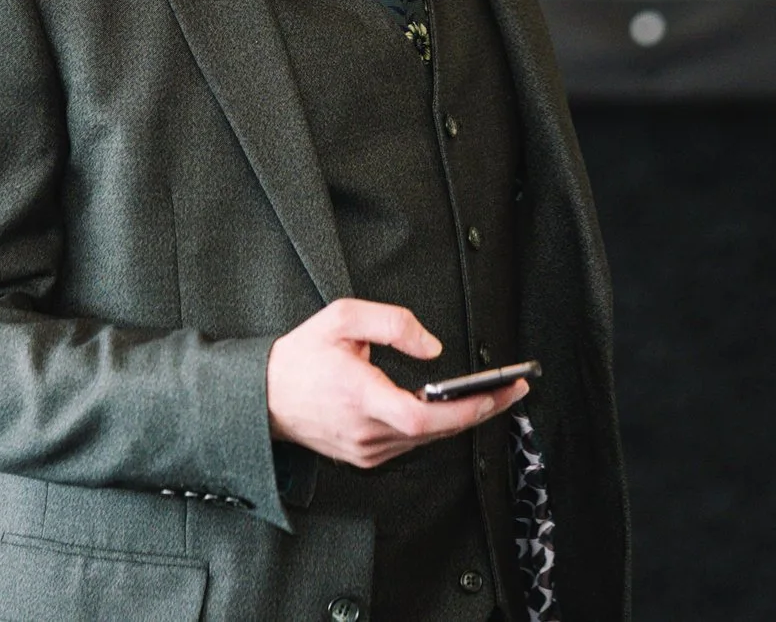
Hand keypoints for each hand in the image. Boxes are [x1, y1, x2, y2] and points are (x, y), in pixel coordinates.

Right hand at [265, 298, 527, 469]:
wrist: (261, 398)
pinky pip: (410, 444)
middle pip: (436, 433)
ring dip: (460, 419)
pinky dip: (434, 427)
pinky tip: (450, 408)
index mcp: (360, 397)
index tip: (497, 393)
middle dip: (481, 410)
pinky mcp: (364, 456)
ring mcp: (365, 450)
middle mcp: (366, 432)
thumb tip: (433, 348)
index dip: (465, 410)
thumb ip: (391, 324)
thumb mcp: (341, 318)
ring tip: (493, 395)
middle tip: (514, 389)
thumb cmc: (301, 356)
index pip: (422, 418)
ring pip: (426, 440)